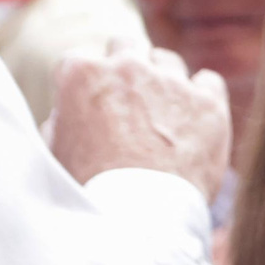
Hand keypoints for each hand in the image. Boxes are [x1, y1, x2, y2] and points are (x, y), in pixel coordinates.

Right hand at [49, 43, 230, 196]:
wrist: (140, 217)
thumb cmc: (90, 190)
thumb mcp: (56, 154)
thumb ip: (59, 124)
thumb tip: (62, 118)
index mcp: (80, 73)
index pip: (80, 60)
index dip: (87, 83)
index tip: (93, 103)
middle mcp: (126, 66)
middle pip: (126, 46)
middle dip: (126, 68)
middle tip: (130, 102)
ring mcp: (171, 81)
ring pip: (167, 61)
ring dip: (164, 81)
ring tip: (163, 117)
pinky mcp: (208, 102)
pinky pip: (208, 81)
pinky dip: (202, 96)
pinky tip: (195, 120)